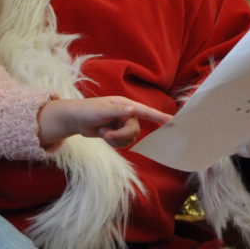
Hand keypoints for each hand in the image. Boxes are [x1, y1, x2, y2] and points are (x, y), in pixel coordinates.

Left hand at [38, 96, 172, 148]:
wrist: (76, 119)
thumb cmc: (87, 110)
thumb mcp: (101, 110)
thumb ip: (117, 110)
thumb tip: (133, 109)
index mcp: (126, 105)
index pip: (146, 111)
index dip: (160, 117)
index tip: (173, 121)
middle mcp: (127, 114)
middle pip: (135, 131)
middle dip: (120, 136)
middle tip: (105, 134)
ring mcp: (123, 124)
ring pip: (130, 139)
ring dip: (116, 140)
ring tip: (103, 132)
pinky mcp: (119, 132)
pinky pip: (124, 143)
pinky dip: (114, 143)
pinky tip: (104, 136)